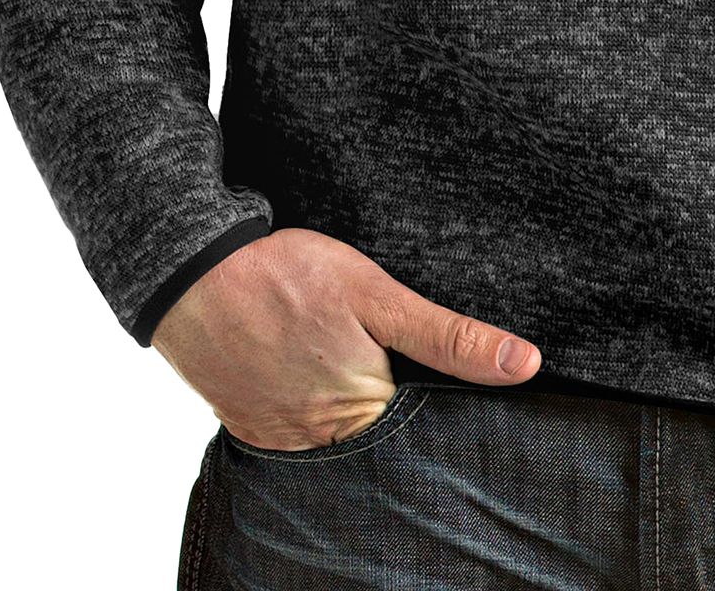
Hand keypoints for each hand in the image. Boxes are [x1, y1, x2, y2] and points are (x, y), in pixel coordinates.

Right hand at [151, 227, 540, 449]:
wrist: (190, 273)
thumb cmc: (286, 276)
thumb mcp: (378, 294)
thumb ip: (450, 336)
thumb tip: (524, 365)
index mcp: (363, 411)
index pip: (426, 429)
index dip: (445, 405)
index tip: (450, 378)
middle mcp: (322, 440)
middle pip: (383, 435)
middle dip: (399, 405)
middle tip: (392, 356)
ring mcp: (282, 439)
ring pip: (341, 435)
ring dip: (354, 407)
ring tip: (352, 360)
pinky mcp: (251, 428)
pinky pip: (298, 430)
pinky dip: (313, 407)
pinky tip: (315, 369)